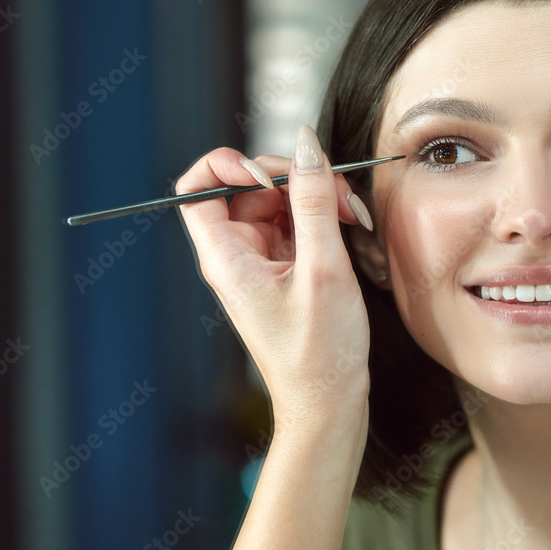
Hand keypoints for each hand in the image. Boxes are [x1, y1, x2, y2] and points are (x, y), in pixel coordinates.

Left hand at [175, 126, 372, 428]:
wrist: (329, 404)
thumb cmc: (318, 354)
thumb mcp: (323, 269)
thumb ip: (314, 201)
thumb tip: (307, 145)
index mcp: (226, 257)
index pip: (197, 188)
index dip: (228, 166)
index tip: (270, 172)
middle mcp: (237, 255)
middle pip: (249, 186)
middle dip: (295, 178)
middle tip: (336, 193)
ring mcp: (262, 260)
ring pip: (279, 201)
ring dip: (318, 197)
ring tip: (353, 217)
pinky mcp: (286, 268)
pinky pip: (298, 223)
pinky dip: (324, 219)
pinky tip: (352, 229)